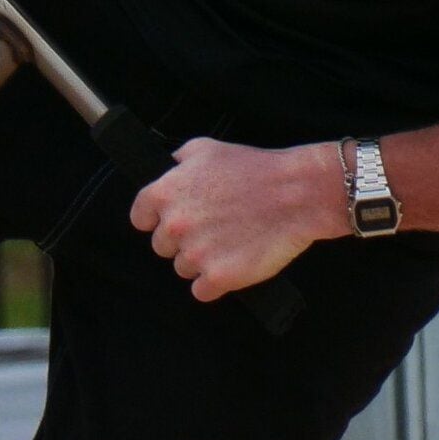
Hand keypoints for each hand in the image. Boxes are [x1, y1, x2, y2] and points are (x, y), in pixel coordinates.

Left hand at [128, 139, 347, 302]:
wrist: (297, 195)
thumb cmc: (257, 170)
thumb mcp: (208, 148)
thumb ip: (180, 160)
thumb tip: (170, 166)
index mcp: (165, 194)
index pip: (140, 219)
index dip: (158, 220)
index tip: (177, 220)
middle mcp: (174, 226)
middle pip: (162, 247)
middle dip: (184, 240)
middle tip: (213, 228)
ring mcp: (195, 254)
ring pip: (183, 269)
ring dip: (202, 261)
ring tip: (229, 242)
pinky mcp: (217, 278)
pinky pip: (202, 291)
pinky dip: (215, 282)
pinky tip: (233, 263)